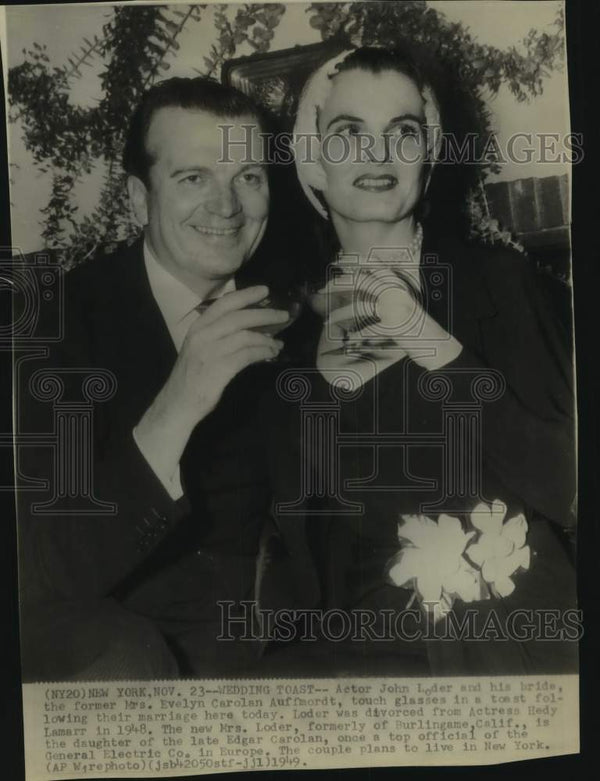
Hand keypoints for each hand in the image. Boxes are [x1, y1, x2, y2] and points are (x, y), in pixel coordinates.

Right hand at [135, 285, 288, 481]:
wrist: (180, 402)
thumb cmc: (193, 375)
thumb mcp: (200, 347)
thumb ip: (218, 333)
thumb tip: (249, 325)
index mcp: (198, 327)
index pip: (224, 304)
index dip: (246, 295)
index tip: (264, 290)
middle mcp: (203, 335)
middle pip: (239, 317)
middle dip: (264, 314)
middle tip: (282, 315)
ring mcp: (211, 351)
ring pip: (246, 335)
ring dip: (267, 338)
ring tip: (278, 342)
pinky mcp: (221, 368)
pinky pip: (248, 354)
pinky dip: (263, 352)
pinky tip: (271, 354)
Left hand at [316, 267, 461, 384]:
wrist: (437, 344)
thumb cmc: (416, 327)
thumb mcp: (401, 304)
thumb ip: (384, 292)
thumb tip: (360, 283)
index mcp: (398, 284)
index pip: (374, 265)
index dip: (354, 261)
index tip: (336, 261)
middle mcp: (396, 292)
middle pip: (361, 280)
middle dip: (338, 284)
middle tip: (322, 290)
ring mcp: (395, 307)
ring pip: (360, 306)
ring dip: (340, 315)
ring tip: (327, 322)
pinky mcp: (393, 324)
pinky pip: (368, 329)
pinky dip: (357, 334)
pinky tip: (350, 340)